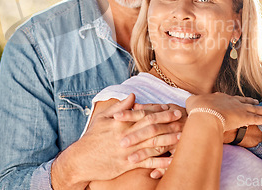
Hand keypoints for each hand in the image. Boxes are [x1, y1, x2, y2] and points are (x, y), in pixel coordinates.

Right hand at [52, 94, 182, 187]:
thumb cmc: (91, 138)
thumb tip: (133, 96)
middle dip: (167, 121)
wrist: (80, 160)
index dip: (157, 109)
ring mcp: (128, 150)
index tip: (168, 106)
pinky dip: (160, 162)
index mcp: (120, 122)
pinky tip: (171, 160)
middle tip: (181, 117)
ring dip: (168, 139)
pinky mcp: (127, 164)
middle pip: (151, 126)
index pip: (142, 113)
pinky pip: (147, 163)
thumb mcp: (102, 118)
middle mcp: (126, 135)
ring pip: (152, 144)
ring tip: (181, 136)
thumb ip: (119, 107)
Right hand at [186, 93, 261, 131]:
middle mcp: (231, 101)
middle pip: (244, 101)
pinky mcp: (244, 117)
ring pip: (254, 109)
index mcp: (219, 97)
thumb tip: (191, 102)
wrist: (205, 114)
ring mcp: (239, 108)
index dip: (234, 100)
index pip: (229, 98)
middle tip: (258, 102)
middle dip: (251, 102)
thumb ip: (194, 101)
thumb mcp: (192, 102)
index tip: (237, 101)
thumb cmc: (197, 108)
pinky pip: (257, 119)